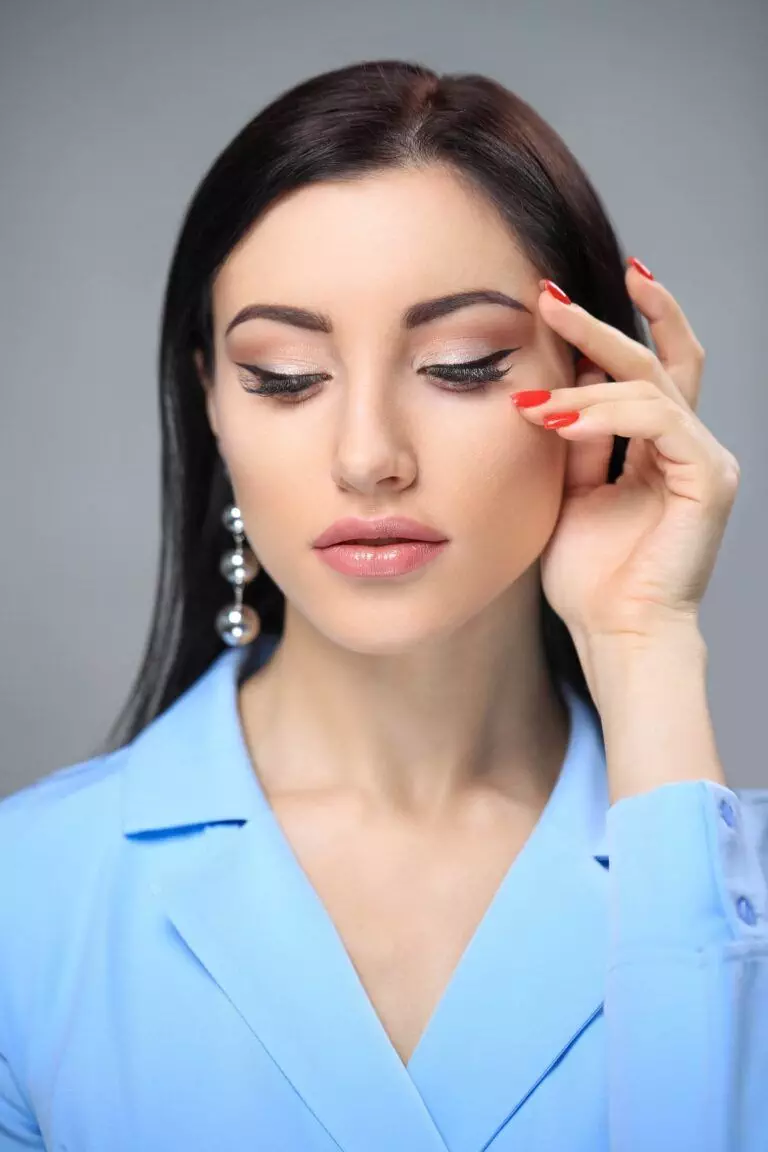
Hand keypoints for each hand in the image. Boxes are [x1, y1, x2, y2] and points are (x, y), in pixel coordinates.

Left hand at [511, 259, 740, 643]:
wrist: (615, 633)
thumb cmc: (591, 578)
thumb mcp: (568, 493)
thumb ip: (573, 442)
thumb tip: (551, 388)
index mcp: (657, 448)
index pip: (643, 370)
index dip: (606, 329)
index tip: (555, 299)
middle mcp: (686, 446)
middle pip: (655, 358)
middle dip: (599, 323)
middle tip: (549, 295)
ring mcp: (703, 459)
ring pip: (652, 384)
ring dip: (585, 380)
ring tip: (533, 403)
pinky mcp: (709, 478)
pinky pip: (661, 421)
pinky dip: (608, 414)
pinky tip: (561, 420)